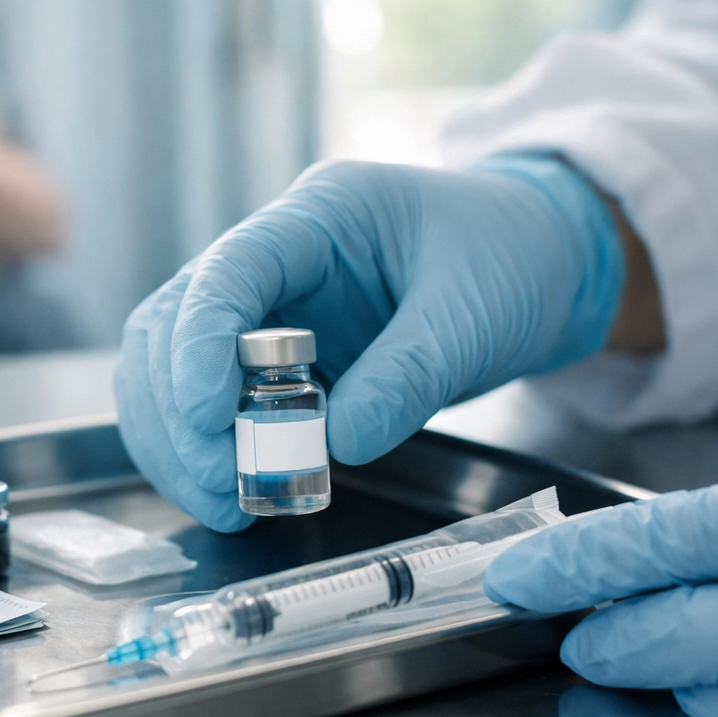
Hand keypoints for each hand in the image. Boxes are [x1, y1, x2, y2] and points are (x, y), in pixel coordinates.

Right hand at [114, 156, 625, 530]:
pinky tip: (232, 490)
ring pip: (171, 362)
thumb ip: (408, 374)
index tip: (206, 416)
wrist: (546, 265)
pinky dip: (205, 447)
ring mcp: (270, 307)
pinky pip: (211, 398)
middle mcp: (278, 257)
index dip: (201, 342)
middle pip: (176, 320)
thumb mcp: (475, 313)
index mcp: (322, 215)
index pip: (230, 269)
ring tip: (223, 501)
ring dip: (177, 435)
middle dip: (179, 408)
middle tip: (220, 482)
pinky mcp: (276, 358)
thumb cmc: (515, 258)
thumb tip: (336, 446)